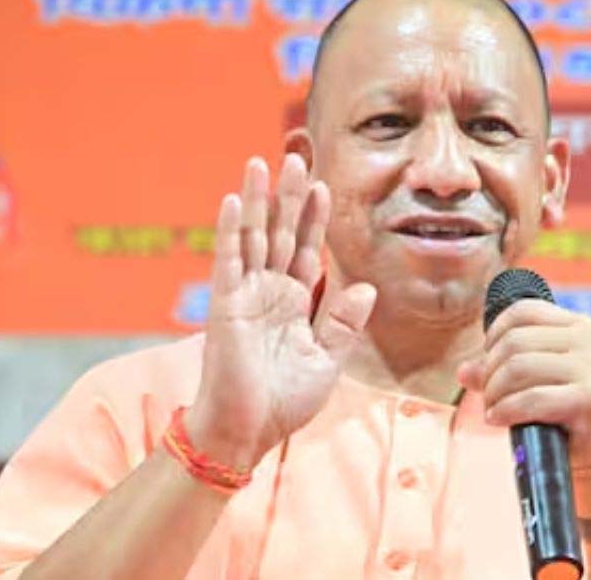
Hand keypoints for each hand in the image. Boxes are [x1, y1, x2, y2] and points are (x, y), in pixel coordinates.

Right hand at [186, 154, 376, 469]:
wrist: (248, 431)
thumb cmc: (283, 401)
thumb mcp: (327, 361)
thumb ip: (343, 324)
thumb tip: (365, 287)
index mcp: (294, 302)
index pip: (307, 250)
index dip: (314, 219)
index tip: (324, 186)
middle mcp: (269, 291)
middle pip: (281, 233)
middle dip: (289, 197)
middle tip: (296, 158)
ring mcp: (245, 294)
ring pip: (254, 237)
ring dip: (258, 201)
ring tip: (261, 163)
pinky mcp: (225, 305)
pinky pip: (228, 260)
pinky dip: (231, 230)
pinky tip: (235, 200)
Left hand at [457, 300, 590, 468]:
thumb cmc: (563, 406)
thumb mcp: (532, 378)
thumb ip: (497, 368)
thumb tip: (463, 371)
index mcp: (576, 325)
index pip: (522, 312)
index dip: (495, 334)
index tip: (489, 361)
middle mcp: (587, 341)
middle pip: (514, 342)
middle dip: (490, 371)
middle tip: (488, 395)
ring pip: (518, 368)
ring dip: (494, 392)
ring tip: (493, 409)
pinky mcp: (588, 400)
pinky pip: (531, 398)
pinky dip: (506, 409)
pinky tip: (499, 419)